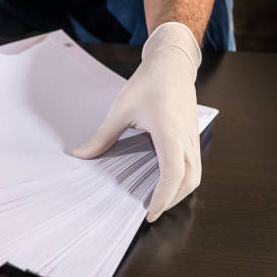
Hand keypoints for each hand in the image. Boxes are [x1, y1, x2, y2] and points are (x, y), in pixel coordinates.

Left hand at [74, 22, 202, 221]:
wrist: (172, 64)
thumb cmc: (148, 83)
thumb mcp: (120, 109)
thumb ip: (102, 136)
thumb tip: (81, 154)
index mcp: (169, 132)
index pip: (172, 173)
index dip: (163, 196)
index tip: (149, 212)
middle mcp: (186, 139)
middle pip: (190, 181)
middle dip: (172, 200)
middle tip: (150, 210)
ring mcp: (193, 138)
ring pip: (196, 174)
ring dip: (180, 191)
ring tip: (158, 200)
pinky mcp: (193, 136)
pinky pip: (194, 165)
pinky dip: (183, 179)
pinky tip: (164, 181)